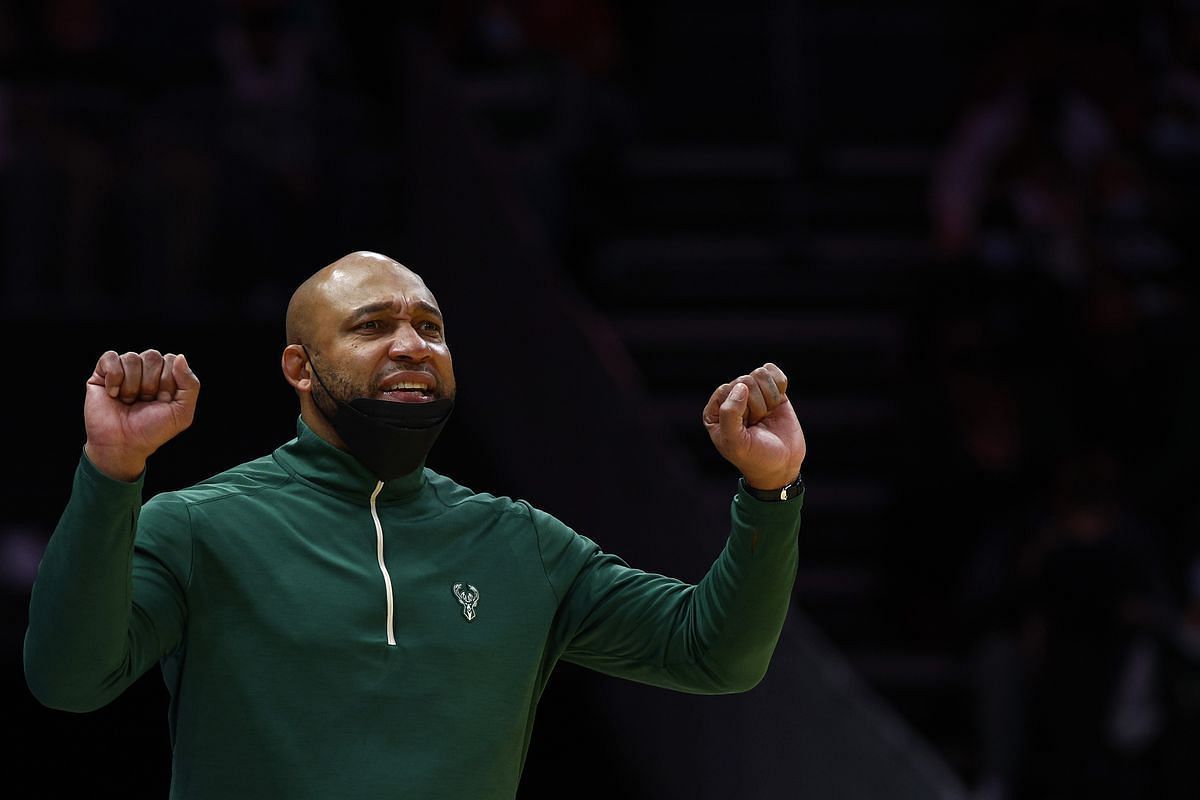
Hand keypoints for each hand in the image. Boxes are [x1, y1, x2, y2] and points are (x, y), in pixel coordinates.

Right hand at [83, 350, 200, 480]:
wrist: (123, 445)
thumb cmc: (152, 430)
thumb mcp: (182, 412)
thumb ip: (190, 384)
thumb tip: (180, 357)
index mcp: (165, 375)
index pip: (171, 360)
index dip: (167, 382)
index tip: (162, 401)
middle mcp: (145, 370)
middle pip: (152, 356)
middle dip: (150, 384)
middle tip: (144, 402)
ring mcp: (123, 370)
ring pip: (132, 357)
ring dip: (132, 385)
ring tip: (129, 401)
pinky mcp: (101, 374)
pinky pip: (110, 357)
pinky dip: (114, 377)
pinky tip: (114, 394)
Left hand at [702, 363, 805, 490]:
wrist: (783, 465)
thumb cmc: (755, 457)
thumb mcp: (735, 442)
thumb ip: (730, 415)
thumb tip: (741, 386)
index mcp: (715, 410)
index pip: (728, 389)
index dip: (742, 408)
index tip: (746, 428)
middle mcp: (732, 398)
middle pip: (746, 380)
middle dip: (757, 405)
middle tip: (758, 424)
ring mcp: (752, 393)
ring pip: (761, 374)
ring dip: (769, 398)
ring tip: (767, 416)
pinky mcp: (771, 390)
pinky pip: (773, 371)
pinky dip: (780, 386)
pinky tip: (778, 403)